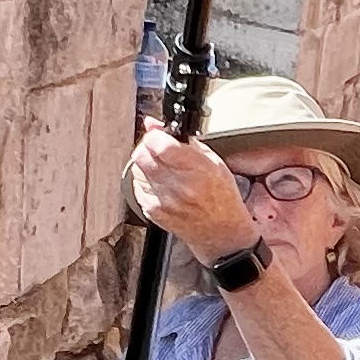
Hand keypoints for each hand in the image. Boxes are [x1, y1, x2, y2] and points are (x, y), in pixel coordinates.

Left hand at [128, 127, 254, 256]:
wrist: (222, 234)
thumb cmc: (223, 199)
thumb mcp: (214, 163)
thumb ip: (185, 141)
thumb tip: (156, 125)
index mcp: (197, 170)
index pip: (158, 144)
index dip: (155, 135)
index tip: (159, 135)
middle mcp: (178, 186)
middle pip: (142, 155)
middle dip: (147, 147)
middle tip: (158, 149)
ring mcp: (163, 200)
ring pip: (137, 169)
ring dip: (146, 164)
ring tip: (163, 169)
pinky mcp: (153, 211)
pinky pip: (138, 186)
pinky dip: (146, 181)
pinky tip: (162, 184)